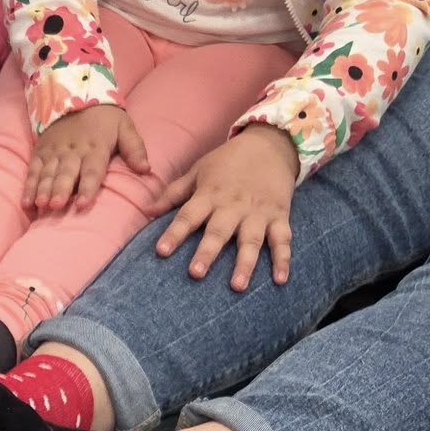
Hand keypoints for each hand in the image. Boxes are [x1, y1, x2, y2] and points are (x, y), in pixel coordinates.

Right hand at [25, 104, 147, 214]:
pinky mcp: (41, 151)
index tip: (82, 204)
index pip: (92, 170)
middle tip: (56, 205)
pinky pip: (33, 170)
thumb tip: (146, 169)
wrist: (77, 92)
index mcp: (96, 147)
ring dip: (43, 189)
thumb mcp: (125, 127)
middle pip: (66, 173)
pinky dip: (29, 186)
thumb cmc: (105, 118)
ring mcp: (54, 152)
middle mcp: (73, 151)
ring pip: (48, 172)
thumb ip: (135, 148)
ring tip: (40, 205)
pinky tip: (27, 202)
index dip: (88, 187)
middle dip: (60, 189)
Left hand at [153, 123, 299, 290]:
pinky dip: (283, 259)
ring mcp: (258, 212)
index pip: (188, 216)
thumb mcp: (198, 170)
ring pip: (251, 240)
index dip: (174, 233)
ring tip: (237, 286)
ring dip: (245, 263)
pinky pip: (282, 239)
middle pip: (219, 231)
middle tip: (195, 273)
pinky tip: (280, 280)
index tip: (161, 251)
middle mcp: (233, 206)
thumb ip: (174, 193)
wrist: (270, 144)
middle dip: (207, 252)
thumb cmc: (228, 161)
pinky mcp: (279, 216)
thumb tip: (147, 210)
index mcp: (210, 195)